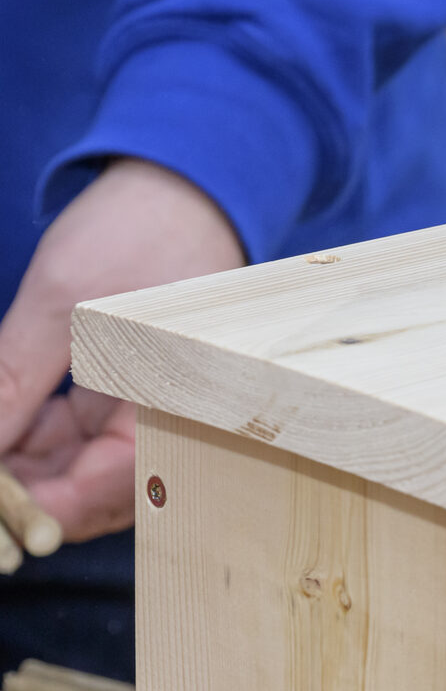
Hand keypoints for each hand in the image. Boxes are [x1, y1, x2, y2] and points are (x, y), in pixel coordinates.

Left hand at [0, 159, 244, 539]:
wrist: (184, 184)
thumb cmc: (141, 230)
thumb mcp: (63, 303)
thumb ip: (15, 380)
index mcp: (178, 406)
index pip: (105, 489)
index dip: (37, 506)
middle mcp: (173, 419)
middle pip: (95, 490)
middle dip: (27, 489)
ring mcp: (151, 407)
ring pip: (83, 466)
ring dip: (25, 462)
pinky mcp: (132, 391)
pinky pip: (82, 435)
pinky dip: (36, 433)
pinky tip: (4, 417)